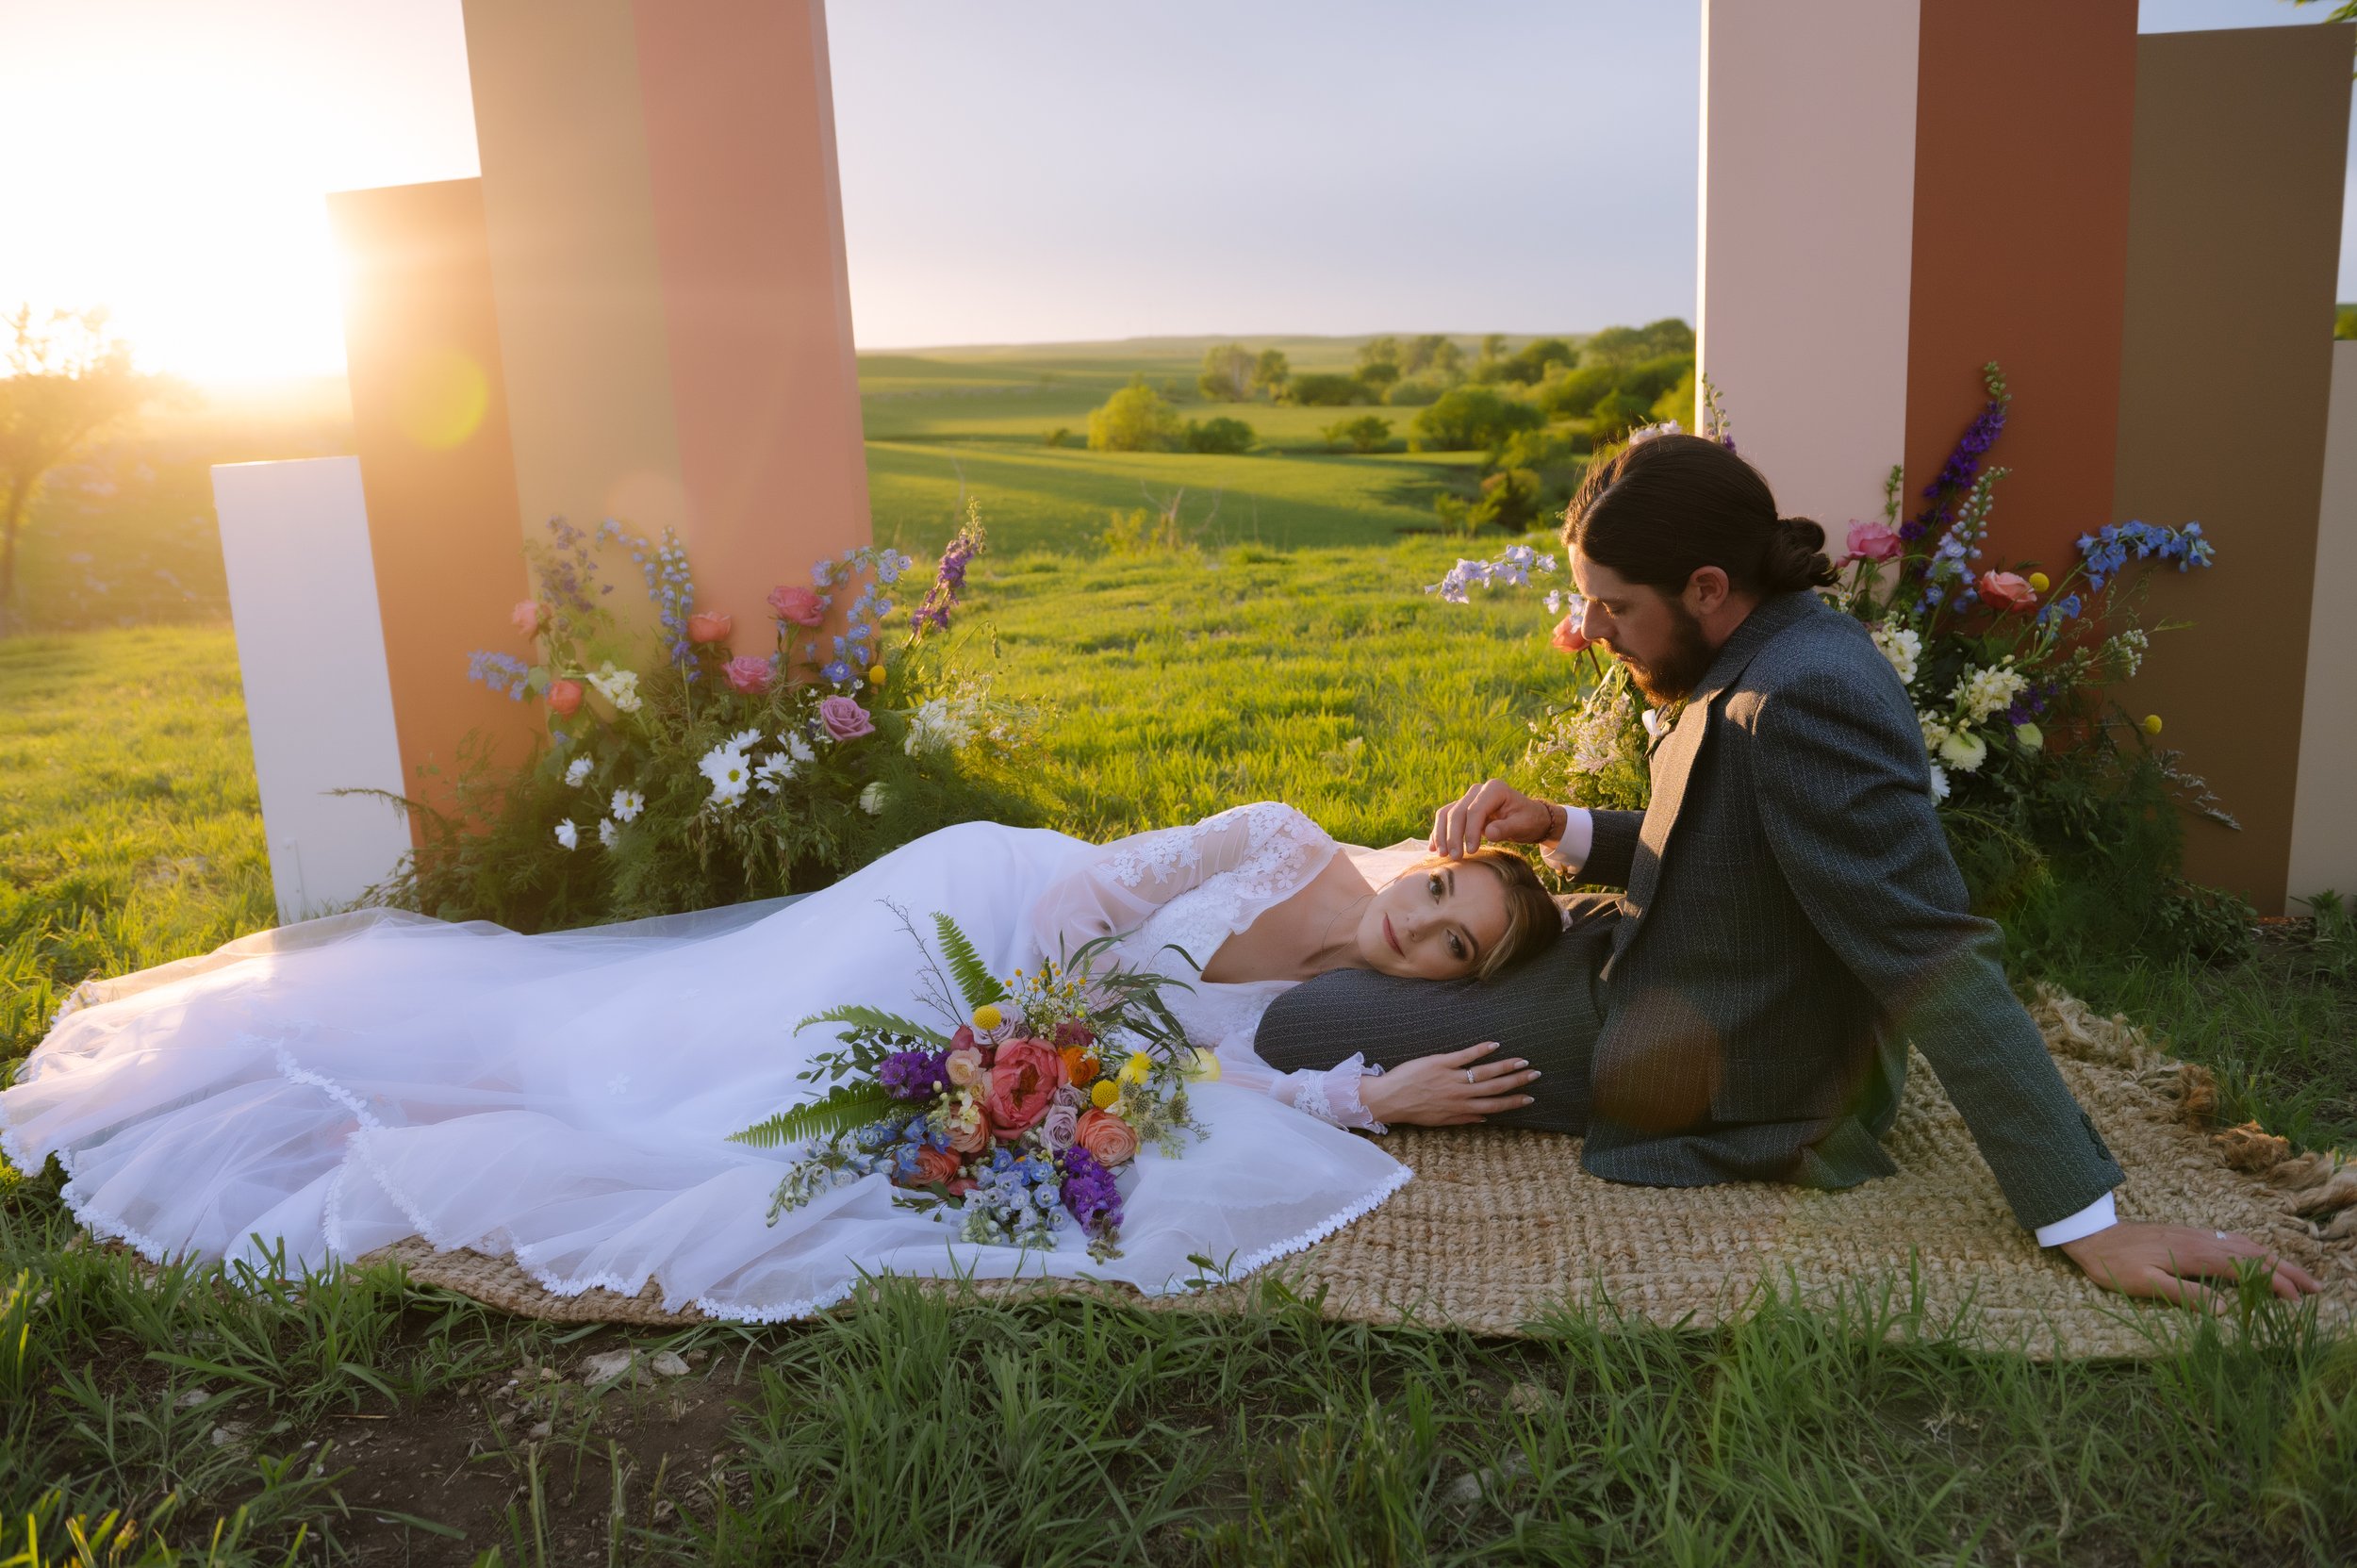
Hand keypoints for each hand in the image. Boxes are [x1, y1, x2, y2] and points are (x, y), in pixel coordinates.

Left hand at [1359, 1041, 1539, 1126]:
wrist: (1389, 1099)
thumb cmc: (1413, 1111)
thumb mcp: (1439, 1121)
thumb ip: (1462, 1119)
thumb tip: (1483, 1119)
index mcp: (1461, 1108)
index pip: (1494, 1106)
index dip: (1513, 1102)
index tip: (1529, 1098)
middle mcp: (1460, 1094)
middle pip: (1495, 1087)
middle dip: (1517, 1081)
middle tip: (1535, 1074)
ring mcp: (1451, 1077)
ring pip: (1485, 1072)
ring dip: (1505, 1066)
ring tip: (1522, 1061)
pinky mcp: (1440, 1062)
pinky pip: (1465, 1055)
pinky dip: (1481, 1050)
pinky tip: (1494, 1045)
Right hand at [1430, 780, 1556, 858]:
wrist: (1528, 818)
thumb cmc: (1528, 820)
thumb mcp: (1522, 825)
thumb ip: (1506, 828)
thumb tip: (1488, 833)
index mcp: (1495, 789)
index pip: (1475, 810)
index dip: (1470, 831)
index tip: (1471, 851)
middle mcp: (1478, 790)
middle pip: (1457, 812)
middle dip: (1453, 836)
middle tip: (1455, 857)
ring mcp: (1468, 798)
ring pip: (1447, 814)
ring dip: (1442, 834)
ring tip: (1442, 854)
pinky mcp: (1462, 809)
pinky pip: (1445, 818)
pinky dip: (1439, 832)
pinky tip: (1434, 848)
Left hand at [2059, 1222, 2321, 1309]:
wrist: (2091, 1233)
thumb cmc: (2113, 1264)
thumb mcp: (2144, 1285)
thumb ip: (2185, 1296)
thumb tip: (2225, 1310)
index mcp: (2195, 1255)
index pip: (2247, 1268)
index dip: (2275, 1283)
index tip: (2298, 1301)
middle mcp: (2201, 1240)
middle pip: (2255, 1253)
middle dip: (2287, 1269)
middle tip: (2316, 1287)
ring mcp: (2196, 1234)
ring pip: (2245, 1244)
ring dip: (2274, 1259)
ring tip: (2297, 1275)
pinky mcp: (2188, 1234)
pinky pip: (2231, 1240)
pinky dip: (2254, 1250)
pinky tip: (2258, 1257)